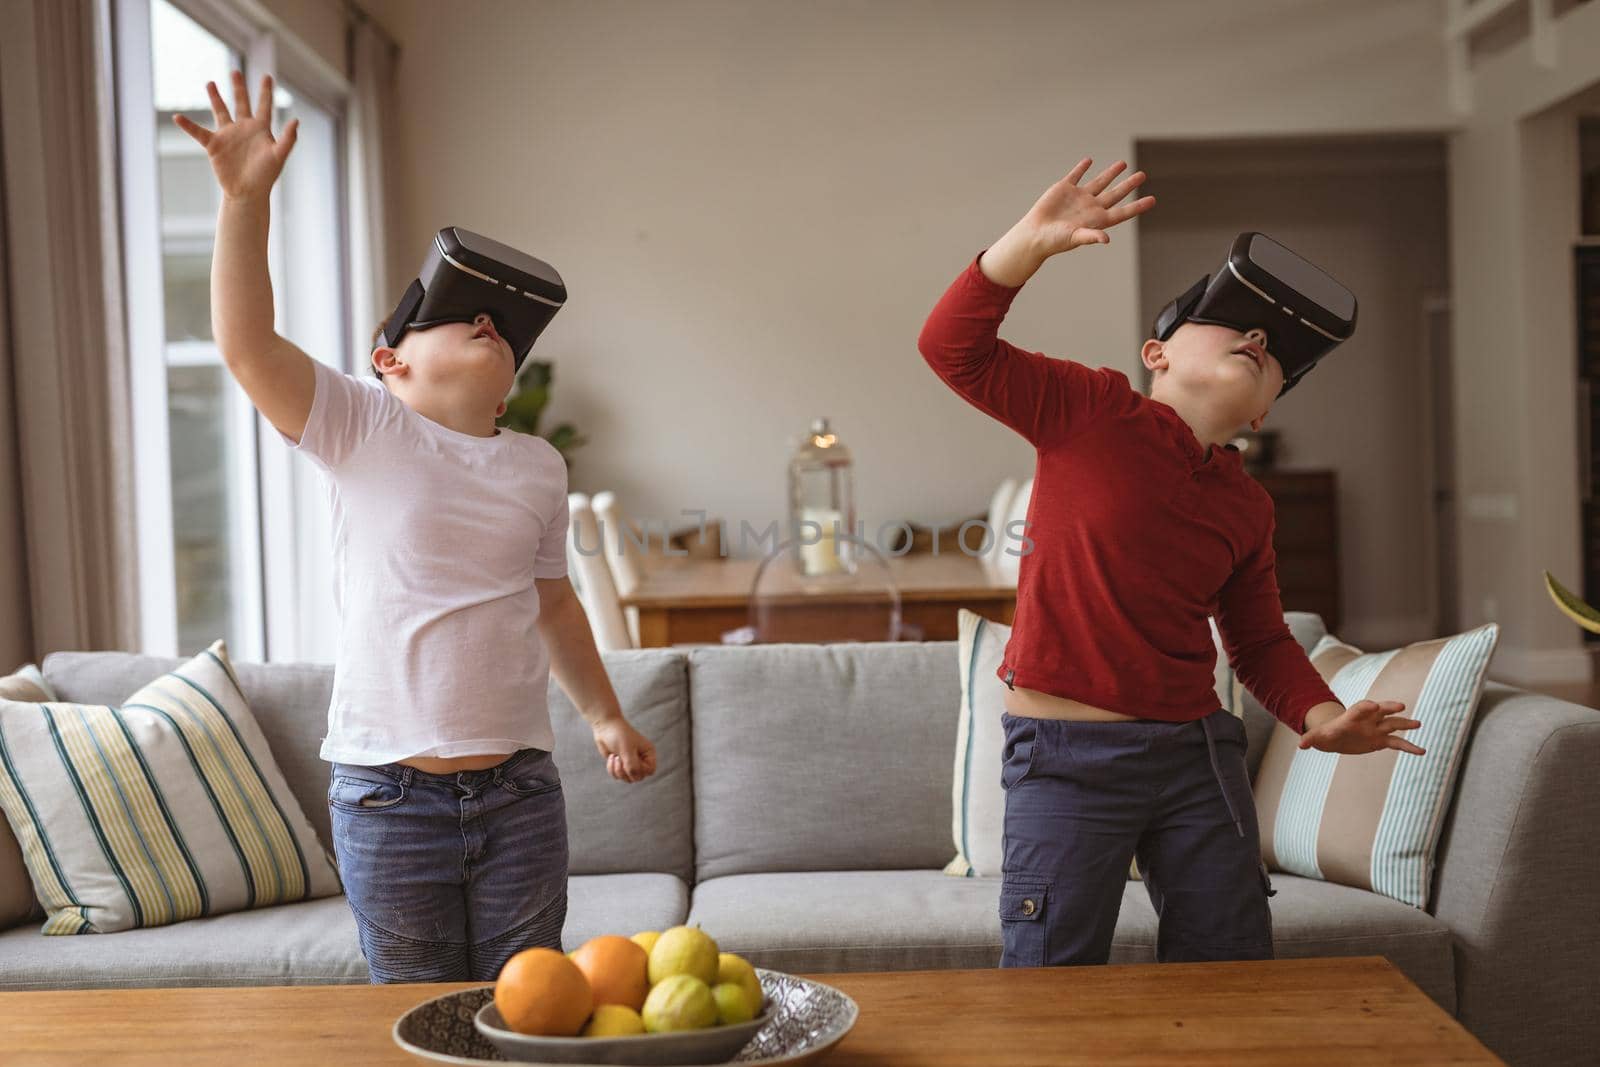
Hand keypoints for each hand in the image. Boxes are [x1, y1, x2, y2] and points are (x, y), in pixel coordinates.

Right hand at [172, 71, 297, 200]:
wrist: (248, 193)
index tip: (267, 76)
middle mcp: (243, 128)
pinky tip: (177, 117)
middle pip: (241, 103)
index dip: (266, 92)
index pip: (264, 106)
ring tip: (210, 83)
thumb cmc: (266, 176)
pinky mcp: (214, 145)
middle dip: (238, 87)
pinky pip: (198, 132)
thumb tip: (296, 121)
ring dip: (215, 98)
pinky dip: (188, 125)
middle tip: (235, 71)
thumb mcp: (279, 156)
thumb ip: (288, 139)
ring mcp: (228, 135)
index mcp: (260, 129)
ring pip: (220, 111)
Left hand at [592, 716, 657, 782]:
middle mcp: (641, 759)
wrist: (605, 727)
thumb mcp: (627, 750)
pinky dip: (612, 769)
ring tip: (615, 758)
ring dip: (618, 771)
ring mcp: (630, 763)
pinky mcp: (620, 765)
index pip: (650, 770)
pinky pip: (618, 776)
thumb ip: (632, 766)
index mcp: (648, 753)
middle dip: (627, 771)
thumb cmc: (619, 735)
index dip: (641, 770)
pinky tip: (611, 757)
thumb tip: (634, 778)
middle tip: (620, 759)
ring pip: (628, 778)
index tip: (631, 761)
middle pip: (638, 777)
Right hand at [1020, 157, 1154, 255]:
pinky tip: (1089, 161)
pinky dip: (1082, 168)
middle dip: (1129, 185)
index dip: (1137, 206)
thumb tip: (1106, 240)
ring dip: (1111, 173)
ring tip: (1123, 164)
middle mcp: (1091, 207)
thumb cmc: (1054, 241)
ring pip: (1099, 182)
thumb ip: (1091, 236)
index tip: (1152, 200)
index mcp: (1097, 220)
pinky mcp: (1064, 189)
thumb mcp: (1074, 238)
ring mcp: (1078, 197)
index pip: (1122, 212)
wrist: (1034, 234)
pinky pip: (1076, 175)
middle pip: (1115, 193)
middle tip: (1142, 175)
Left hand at [1299, 699, 1424, 755]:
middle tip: (1400, 706)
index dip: (1365, 707)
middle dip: (1388, 708)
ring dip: (1404, 724)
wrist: (1335, 737)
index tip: (1374, 705)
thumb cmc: (1326, 735)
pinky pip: (1398, 743)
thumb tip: (1301, 745)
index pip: (1358, 709)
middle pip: (1380, 711)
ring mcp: (1376, 729)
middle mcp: (1367, 720)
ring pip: (1392, 725)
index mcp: (1351, 717)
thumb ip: (1311, 739)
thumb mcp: (1317, 737)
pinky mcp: (1381, 740)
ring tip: (1418, 724)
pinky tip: (1422, 752)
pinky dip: (1409, 747)